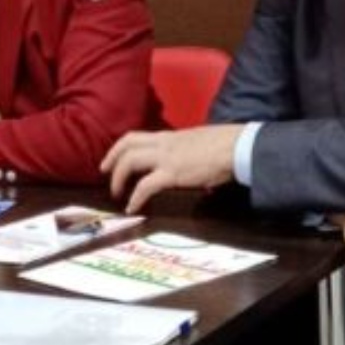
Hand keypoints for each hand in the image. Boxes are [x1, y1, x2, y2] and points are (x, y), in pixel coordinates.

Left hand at [101, 125, 242, 212]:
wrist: (238, 147)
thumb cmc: (226, 145)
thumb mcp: (200, 143)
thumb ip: (188, 151)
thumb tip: (190, 164)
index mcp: (170, 136)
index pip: (136, 137)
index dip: (120, 147)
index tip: (112, 158)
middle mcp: (164, 143)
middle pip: (127, 145)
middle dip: (111, 160)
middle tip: (105, 174)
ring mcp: (167, 157)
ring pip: (130, 161)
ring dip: (118, 178)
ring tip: (117, 193)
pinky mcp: (173, 173)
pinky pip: (145, 186)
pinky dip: (135, 198)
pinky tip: (132, 208)